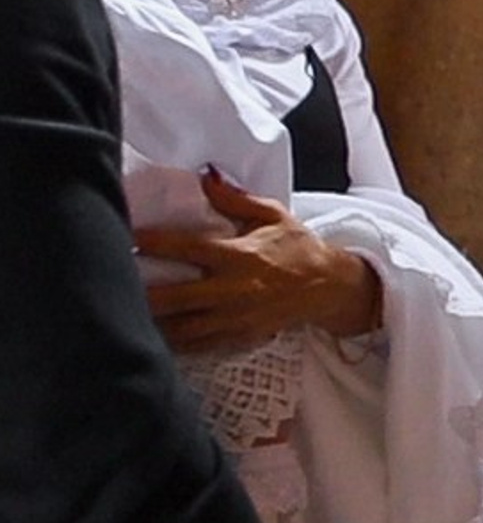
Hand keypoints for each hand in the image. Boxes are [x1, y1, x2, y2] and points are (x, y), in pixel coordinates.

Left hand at [136, 169, 383, 350]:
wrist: (328, 286)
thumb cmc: (298, 247)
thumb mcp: (272, 215)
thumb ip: (235, 199)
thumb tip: (205, 178)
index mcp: (239, 255)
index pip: (187, 248)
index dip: (153, 242)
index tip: (128, 236)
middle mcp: (234, 289)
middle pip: (176, 297)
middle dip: (142, 294)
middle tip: (114, 287)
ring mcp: (235, 317)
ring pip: (182, 327)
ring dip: (152, 323)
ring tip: (124, 316)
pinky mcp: (239, 336)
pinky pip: (198, 345)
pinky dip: (173, 343)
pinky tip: (154, 337)